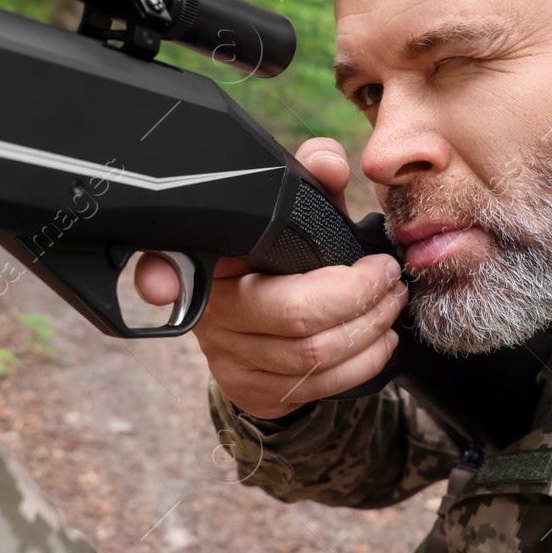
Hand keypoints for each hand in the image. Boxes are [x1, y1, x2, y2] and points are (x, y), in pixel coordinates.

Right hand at [133, 139, 406, 418]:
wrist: (270, 328)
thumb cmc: (283, 259)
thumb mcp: (298, 214)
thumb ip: (314, 182)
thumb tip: (326, 161)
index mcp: (210, 259)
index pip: (173, 265)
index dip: (159, 273)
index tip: (160, 282)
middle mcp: (211, 313)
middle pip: (291, 315)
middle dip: (359, 296)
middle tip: (388, 276)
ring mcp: (229, 359)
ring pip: (313, 355)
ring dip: (370, 328)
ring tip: (391, 301)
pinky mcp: (254, 391)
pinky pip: (320, 385)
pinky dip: (364, 362)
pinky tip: (380, 338)